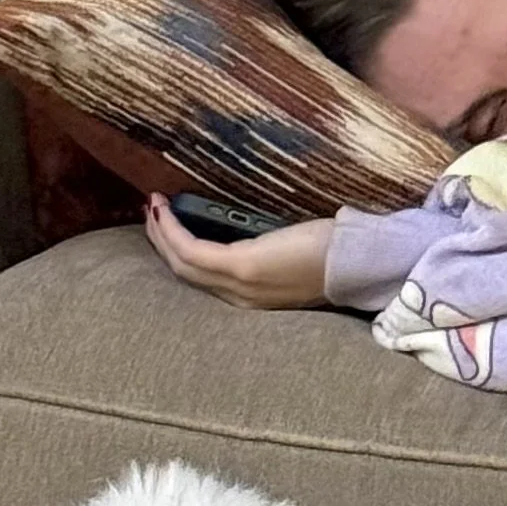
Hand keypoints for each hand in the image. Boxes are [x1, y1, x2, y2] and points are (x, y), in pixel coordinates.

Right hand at [143, 194, 332, 308]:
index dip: (179, 253)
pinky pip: (193, 251)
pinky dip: (173, 230)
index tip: (166, 226)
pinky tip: (164, 209)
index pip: (204, 279)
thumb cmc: (336, 252)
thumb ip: (272, 246)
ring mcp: (240, 286)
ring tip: (152, 206)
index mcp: (253, 296)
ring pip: (182, 263)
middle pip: (185, 273)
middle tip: (149, 213)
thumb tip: (259, 225)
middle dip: (162, 242)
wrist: (357, 262)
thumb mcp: (294, 253)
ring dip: (161, 233)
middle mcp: (241, 298)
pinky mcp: (242, 267)